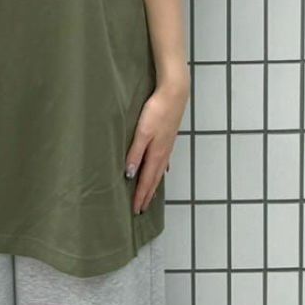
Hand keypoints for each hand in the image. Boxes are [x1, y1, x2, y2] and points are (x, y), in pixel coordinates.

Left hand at [125, 79, 187, 214]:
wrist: (174, 93)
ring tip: (150, 195)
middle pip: (154, 179)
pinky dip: (160, 169)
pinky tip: (161, 169)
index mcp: (156, 154)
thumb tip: (129, 175)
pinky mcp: (168, 137)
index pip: (146, 180)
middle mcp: (163, 153)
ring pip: (159, 170)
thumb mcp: (142, 132)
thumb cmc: (157, 111)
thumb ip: (135, 153)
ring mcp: (167, 145)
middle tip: (141, 209)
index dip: (141, 196)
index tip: (136, 210)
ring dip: (154, 184)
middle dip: (147, 195)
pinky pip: (164, 160)